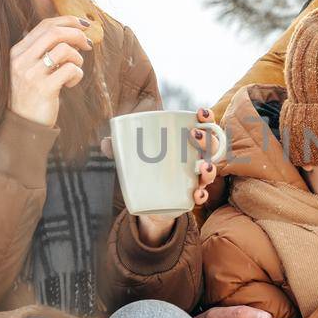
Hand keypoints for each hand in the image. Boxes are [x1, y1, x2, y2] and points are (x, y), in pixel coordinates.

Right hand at [8, 15, 94, 126]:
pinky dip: (77, 74)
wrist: (23, 124)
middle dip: (77, 34)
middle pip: (55, 32)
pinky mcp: (44, 89)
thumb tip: (74, 34)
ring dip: (77, 58)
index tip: (83, 24)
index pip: (44, 25)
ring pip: (64, 50)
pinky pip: (70, 70)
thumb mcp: (31, 68)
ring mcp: (31, 74)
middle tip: (88, 44)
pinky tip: (70, 84)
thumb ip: (45, 51)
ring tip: (74, 69)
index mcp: (17, 52)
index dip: (67, 20)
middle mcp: (22, 60)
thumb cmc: (32, 94)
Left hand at [132, 108, 221, 245]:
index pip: (203, 127)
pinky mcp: (190, 198)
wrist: (150, 204)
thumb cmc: (147, 171)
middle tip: (194, 135)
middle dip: (207, 140)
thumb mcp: (134, 158)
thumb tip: (107, 142)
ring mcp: (195, 180)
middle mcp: (196, 160)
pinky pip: (202, 196)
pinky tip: (196, 194)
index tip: (200, 113)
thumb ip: (121, 149)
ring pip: (209, 171)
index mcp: (186, 145)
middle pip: (211, 147)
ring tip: (201, 166)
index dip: (207, 118)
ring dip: (209, 168)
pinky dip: (201, 195)